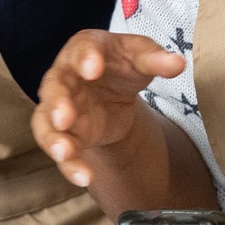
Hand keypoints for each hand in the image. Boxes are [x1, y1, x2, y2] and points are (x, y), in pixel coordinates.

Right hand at [33, 30, 185, 187]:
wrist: (114, 91)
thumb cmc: (123, 64)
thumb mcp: (141, 57)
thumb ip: (156, 59)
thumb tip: (178, 63)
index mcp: (85, 48)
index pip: (82, 49)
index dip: (86, 58)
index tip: (92, 68)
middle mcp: (64, 76)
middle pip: (54, 87)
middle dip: (58, 103)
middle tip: (65, 117)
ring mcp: (60, 107)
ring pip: (47, 122)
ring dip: (53, 139)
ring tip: (64, 152)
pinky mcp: (66, 134)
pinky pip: (61, 149)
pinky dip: (70, 164)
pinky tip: (84, 177)